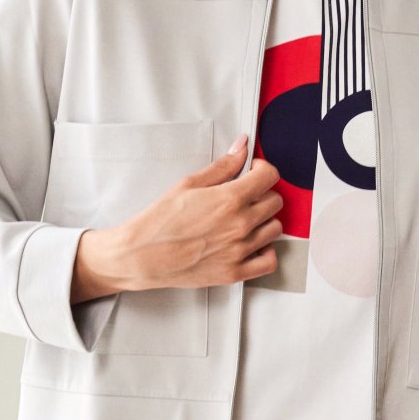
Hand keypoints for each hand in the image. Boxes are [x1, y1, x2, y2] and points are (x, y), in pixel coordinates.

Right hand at [71, 134, 282, 300]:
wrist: (143, 255)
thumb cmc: (161, 220)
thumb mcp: (189, 184)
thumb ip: (222, 166)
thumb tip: (242, 147)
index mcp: (230, 199)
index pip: (270, 176)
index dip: (262, 169)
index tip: (253, 172)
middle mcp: (241, 225)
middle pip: (275, 202)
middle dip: (262, 193)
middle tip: (245, 196)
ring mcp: (240, 250)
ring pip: (275, 229)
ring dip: (264, 221)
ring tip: (245, 219)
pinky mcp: (235, 272)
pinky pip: (269, 261)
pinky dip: (266, 251)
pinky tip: (252, 244)